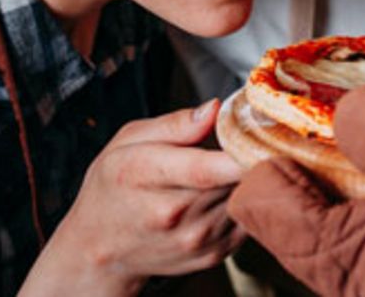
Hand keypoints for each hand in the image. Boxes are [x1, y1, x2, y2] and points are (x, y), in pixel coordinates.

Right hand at [21, 99, 244, 295]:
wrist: (100, 245)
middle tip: (238, 143)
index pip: (204, 168)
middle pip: (234, 178)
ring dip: (244, 181)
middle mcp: (173, 215)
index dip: (240, 154)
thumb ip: (175, 124)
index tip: (263, 139)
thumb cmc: (114, 187)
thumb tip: (214, 109)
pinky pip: (246, 220)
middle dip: (245, 157)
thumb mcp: (129, 141)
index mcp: (146, 176)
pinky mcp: (214, 255)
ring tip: (219, 172)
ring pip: (245, 197)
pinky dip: (241, 204)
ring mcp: (196, 240)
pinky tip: (217, 198)